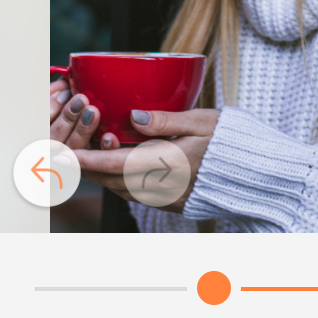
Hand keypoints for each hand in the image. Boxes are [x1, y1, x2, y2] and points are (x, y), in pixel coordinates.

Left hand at [50, 95, 218, 212]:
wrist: (257, 177)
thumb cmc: (232, 144)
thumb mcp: (203, 122)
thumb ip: (166, 120)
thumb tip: (134, 116)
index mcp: (166, 165)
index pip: (113, 165)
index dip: (84, 159)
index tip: (60, 153)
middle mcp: (161, 187)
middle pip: (110, 180)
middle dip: (88, 165)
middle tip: (68, 146)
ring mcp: (165, 198)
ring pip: (120, 188)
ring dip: (103, 172)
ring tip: (92, 149)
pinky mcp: (170, 202)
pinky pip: (135, 192)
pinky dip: (121, 178)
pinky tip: (120, 160)